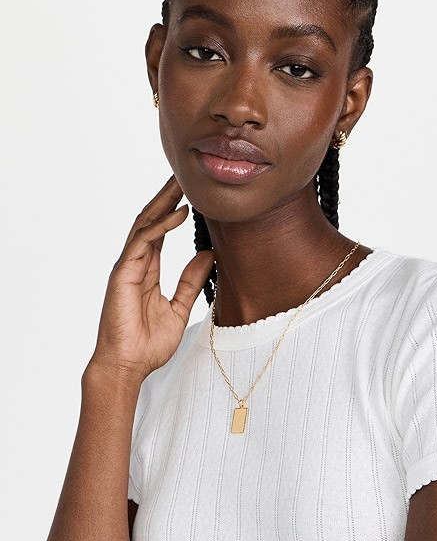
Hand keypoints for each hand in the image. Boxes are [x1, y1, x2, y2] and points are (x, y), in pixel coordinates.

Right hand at [88, 175, 214, 380]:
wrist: (127, 365)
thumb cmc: (147, 345)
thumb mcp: (179, 308)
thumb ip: (191, 282)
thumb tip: (210, 256)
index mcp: (147, 271)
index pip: (160, 232)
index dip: (173, 211)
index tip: (191, 193)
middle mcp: (135, 264)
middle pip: (150, 221)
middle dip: (167, 197)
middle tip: (185, 175)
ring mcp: (127, 267)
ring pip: (145, 224)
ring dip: (163, 202)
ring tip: (182, 183)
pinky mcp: (123, 273)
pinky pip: (143, 242)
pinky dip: (161, 226)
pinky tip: (179, 213)